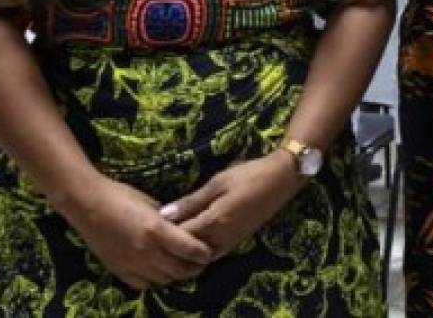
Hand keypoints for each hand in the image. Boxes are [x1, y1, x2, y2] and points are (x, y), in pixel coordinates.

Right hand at [61, 175, 212, 289]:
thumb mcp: (151, 203)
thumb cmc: (121, 196)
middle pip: (179, 269)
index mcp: (156, 230)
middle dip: (193, 268)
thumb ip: (167, 220)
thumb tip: (182, 228)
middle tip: (200, 263)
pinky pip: (143, 285)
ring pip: (163, 279)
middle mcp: (146, 251)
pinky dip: (155, 281)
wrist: (87, 205)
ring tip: (181, 267)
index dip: (203, 253)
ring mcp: (132, 264)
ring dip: (176, 275)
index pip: (189, 249)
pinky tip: (159, 272)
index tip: (209, 252)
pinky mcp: (119, 271)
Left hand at [160, 152, 304, 259]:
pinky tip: (194, 236)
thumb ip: (191, 201)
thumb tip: (164, 215)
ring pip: (201, 256)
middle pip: (189, 251)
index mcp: (215, 221)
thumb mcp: (217, 182)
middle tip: (158, 232)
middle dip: (173, 244)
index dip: (164, 234)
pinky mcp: (237, 240)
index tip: (150, 224)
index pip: (181, 237)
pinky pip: (213, 252)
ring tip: (173, 235)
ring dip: (187, 248)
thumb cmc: (249, 175)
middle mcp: (222, 238)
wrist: (282, 178)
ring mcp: (231, 242)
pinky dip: (200, 249)